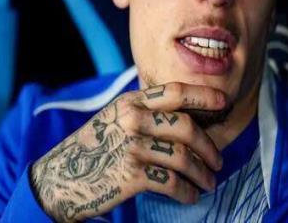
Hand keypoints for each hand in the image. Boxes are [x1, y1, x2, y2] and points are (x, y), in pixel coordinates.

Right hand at [31, 82, 225, 221]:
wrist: (63, 175)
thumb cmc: (97, 145)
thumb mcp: (117, 118)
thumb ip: (146, 113)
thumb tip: (189, 120)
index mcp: (131, 102)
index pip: (174, 92)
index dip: (202, 95)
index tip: (224, 102)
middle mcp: (132, 120)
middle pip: (185, 126)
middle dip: (209, 145)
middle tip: (218, 160)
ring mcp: (131, 146)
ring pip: (182, 157)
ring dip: (202, 173)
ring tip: (209, 182)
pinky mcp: (130, 174)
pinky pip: (171, 182)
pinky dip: (187, 191)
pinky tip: (191, 195)